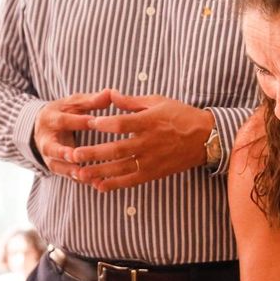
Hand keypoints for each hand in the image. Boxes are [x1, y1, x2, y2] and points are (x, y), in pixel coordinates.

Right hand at [33, 90, 113, 177]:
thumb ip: (92, 100)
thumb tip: (111, 93)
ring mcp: (49, 157)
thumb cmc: (64, 112)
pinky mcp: (56, 168)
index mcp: (51, 119)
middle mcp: (46, 139)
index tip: (95, 122)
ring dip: (71, 171)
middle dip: (63, 152)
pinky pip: (67, 176)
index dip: (79, 121)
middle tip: (75, 156)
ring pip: (58, 166)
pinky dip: (80, 180)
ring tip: (86, 175)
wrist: (42, 128)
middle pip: (52, 148)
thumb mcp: (74, 103)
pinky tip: (96, 183)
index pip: (64, 120)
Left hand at [72, 91, 213, 191]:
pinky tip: (99, 186)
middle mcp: (149, 143)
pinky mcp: (154, 173)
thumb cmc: (180, 116)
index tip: (89, 123)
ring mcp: (151, 160)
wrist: (205, 138)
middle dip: (94, 153)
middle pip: (117, 149)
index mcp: (149, 122)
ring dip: (99, 171)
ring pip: (121, 168)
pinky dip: (114, 184)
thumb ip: (131, 102)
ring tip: (79, 173)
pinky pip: (131, 180)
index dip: (104, 124)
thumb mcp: (157, 102)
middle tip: (74, 154)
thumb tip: (110, 94)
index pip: (122, 124)